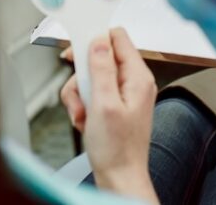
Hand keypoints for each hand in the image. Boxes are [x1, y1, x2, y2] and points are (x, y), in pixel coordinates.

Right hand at [60, 28, 157, 201]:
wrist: (119, 177)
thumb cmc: (117, 149)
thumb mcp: (104, 104)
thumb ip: (101, 69)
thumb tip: (98, 40)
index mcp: (138, 77)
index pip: (118, 38)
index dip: (95, 39)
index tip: (77, 49)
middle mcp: (133, 82)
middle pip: (99, 58)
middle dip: (83, 77)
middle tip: (80, 93)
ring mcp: (123, 94)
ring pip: (91, 77)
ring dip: (80, 95)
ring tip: (84, 114)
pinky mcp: (113, 105)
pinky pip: (91, 94)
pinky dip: (83, 106)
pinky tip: (85, 121)